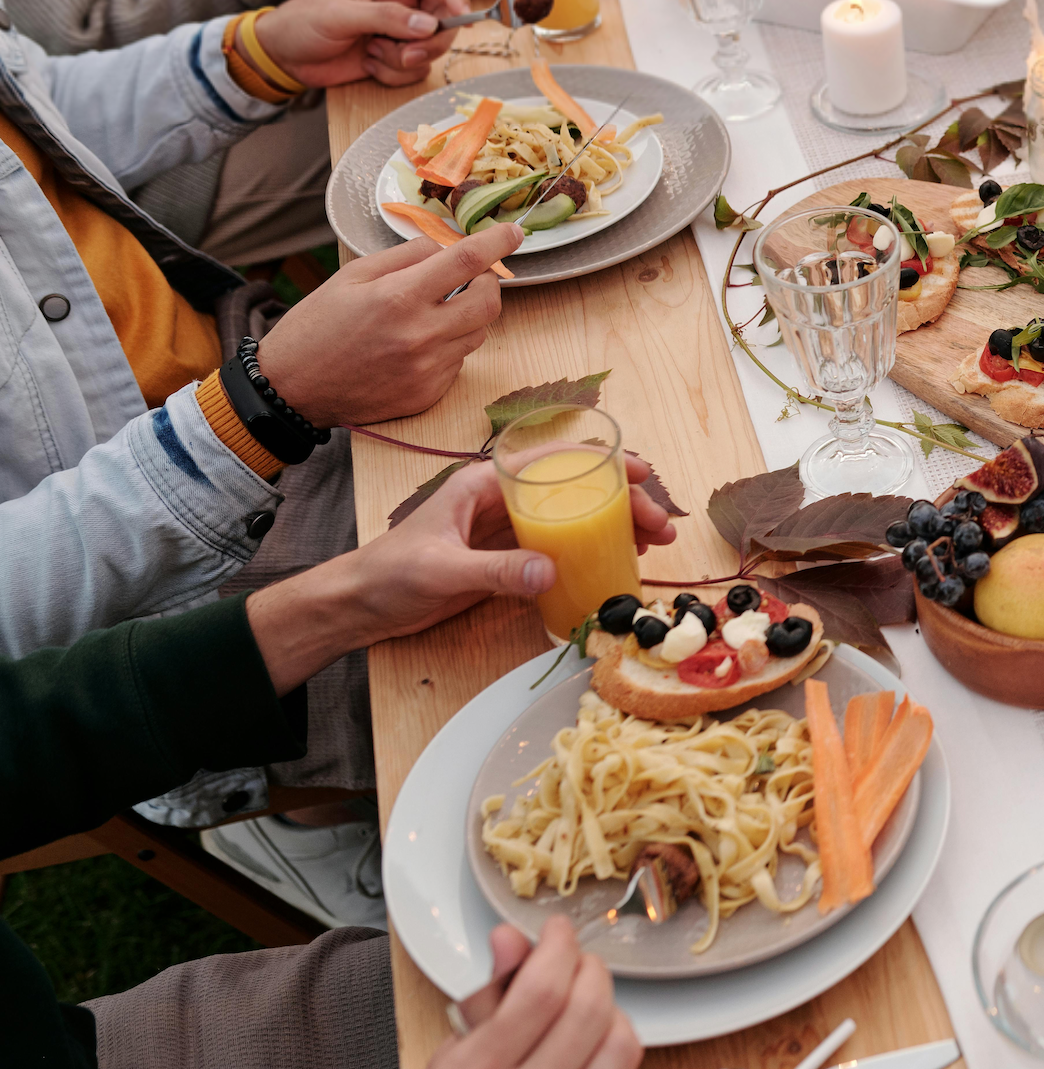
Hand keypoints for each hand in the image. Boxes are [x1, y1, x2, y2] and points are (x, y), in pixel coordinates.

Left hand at [244, 455, 676, 688]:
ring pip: (572, 519)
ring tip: (650, 546)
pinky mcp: (506, 560)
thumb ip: (496, 570)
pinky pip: (559, 548)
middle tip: (660, 527)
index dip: (600, 462)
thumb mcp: (441, 570)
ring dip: (613, 527)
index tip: (641, 475)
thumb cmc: (388, 575)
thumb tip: (552, 570)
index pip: (552, 461)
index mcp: (483, 485)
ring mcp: (505, 531)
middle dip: (621, 501)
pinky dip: (591, 552)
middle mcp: (500, 501)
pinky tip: (615, 565)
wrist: (358, 606)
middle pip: (572, 490)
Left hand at [252, 0, 468, 88]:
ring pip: (430, 50)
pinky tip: (368, 64)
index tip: (464, 19)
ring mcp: (399, 33)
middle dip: (428, 42)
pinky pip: (415, 70)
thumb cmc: (302, 24)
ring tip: (371, 53)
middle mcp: (400, 6)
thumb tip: (428, 23)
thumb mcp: (340, 15)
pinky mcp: (394, 58)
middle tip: (403, 52)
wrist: (282, 57)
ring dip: (403, 60)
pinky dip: (393, 74)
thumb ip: (385, 17)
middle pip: (444, 21)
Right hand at [257, 226, 522, 427]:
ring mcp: (428, 369)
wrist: (291, 389)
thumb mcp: (353, 275)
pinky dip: (447, 347)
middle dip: (487, 282)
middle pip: (489, 301)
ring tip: (430, 313)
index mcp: (399, 298)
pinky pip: (458, 361)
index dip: (497, 242)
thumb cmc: (317, 326)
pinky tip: (414, 346)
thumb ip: (407, 257)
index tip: (514, 233)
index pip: (467, 261)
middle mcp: (421, 335)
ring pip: (477, 333)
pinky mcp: (429, 394)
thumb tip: (448, 247)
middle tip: (468, 277)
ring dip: (466, 316)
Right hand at [409, 920, 641, 1068]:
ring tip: (586, 1008)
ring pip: (621, 1040)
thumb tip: (511, 941)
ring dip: (610, 1010)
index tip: (555, 933)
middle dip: (588, 969)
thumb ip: (486, 1002)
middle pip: (588, 1007)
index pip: (541, 989)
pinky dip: (618, 1051)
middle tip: (575, 963)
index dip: (557, 945)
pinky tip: (595, 1049)